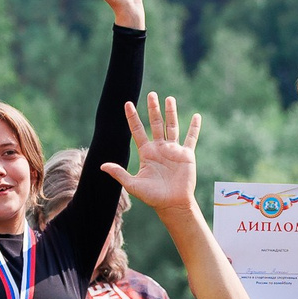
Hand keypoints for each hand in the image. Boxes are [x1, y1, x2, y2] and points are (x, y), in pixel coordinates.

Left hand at [101, 93, 200, 213]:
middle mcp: (159, 148)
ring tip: (169, 98)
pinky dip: (194, 127)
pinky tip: (196, 116)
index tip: (127, 104)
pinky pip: (191, 138)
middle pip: (155, 123)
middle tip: (151, 94)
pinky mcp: (186, 155)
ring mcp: (173, 150)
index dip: (132, 117)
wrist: (172, 204)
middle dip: (153, 109)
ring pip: (172, 126)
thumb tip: (101, 165)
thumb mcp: (132, 184)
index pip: (137, 130)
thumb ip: (119, 173)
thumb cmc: (152, 196)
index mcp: (146, 152)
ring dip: (171, 112)